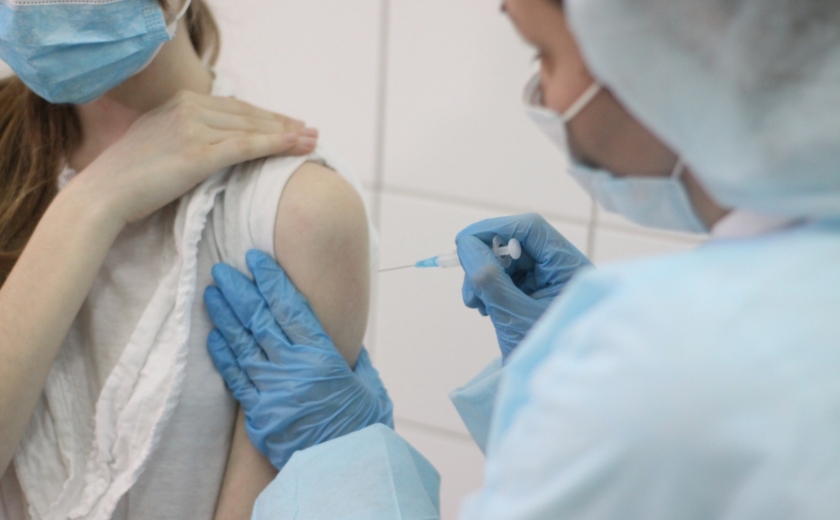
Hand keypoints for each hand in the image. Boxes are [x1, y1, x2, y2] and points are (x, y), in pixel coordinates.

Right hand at [73, 91, 317, 223]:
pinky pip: (247, 146)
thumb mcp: (159, 143)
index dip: (267, 116)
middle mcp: (189, 108)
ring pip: (252, 129)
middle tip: (311, 131)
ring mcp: (194, 127)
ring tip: (313, 141)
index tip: (289, 123)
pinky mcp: (198, 152)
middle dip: (283, 123)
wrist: (104, 194)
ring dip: (287, 135)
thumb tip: (215, 145)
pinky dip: (276, 146)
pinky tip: (297, 148)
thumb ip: (187, 135)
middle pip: (249, 115)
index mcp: (180, 102)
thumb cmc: (129, 179)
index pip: (235, 107)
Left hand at [204, 250, 392, 468]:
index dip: (271, 280)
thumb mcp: (368, 384)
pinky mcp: (259, 414)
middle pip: (259, 320)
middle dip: (240, 291)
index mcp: (322, 355)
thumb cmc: (363, 426)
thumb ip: (351, 360)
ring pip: (242, 344)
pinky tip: (213, 336)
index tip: (255, 260)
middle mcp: (294, 368)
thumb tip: (345, 343)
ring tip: (212, 293)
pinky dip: (224, 356)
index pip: (290, 307)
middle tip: (223, 270)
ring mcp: (273, 390)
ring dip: (225, 317)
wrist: (347, 469)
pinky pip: (236, 379)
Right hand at [456, 213, 592, 360]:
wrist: (551, 393)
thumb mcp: (513, 316)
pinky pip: (507, 279)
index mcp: (569, 269)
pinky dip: (489, 288)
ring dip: (483, 276)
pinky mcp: (535, 296)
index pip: (530, 229)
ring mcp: (548, 284)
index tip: (463, 243)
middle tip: (469, 287)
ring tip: (475, 304)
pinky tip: (484, 308)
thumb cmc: (544, 358)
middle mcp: (561, 271)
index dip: (494, 230)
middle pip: (516, 244)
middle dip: (484, 259)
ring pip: (507, 262)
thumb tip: (466, 246)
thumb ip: (490, 279)